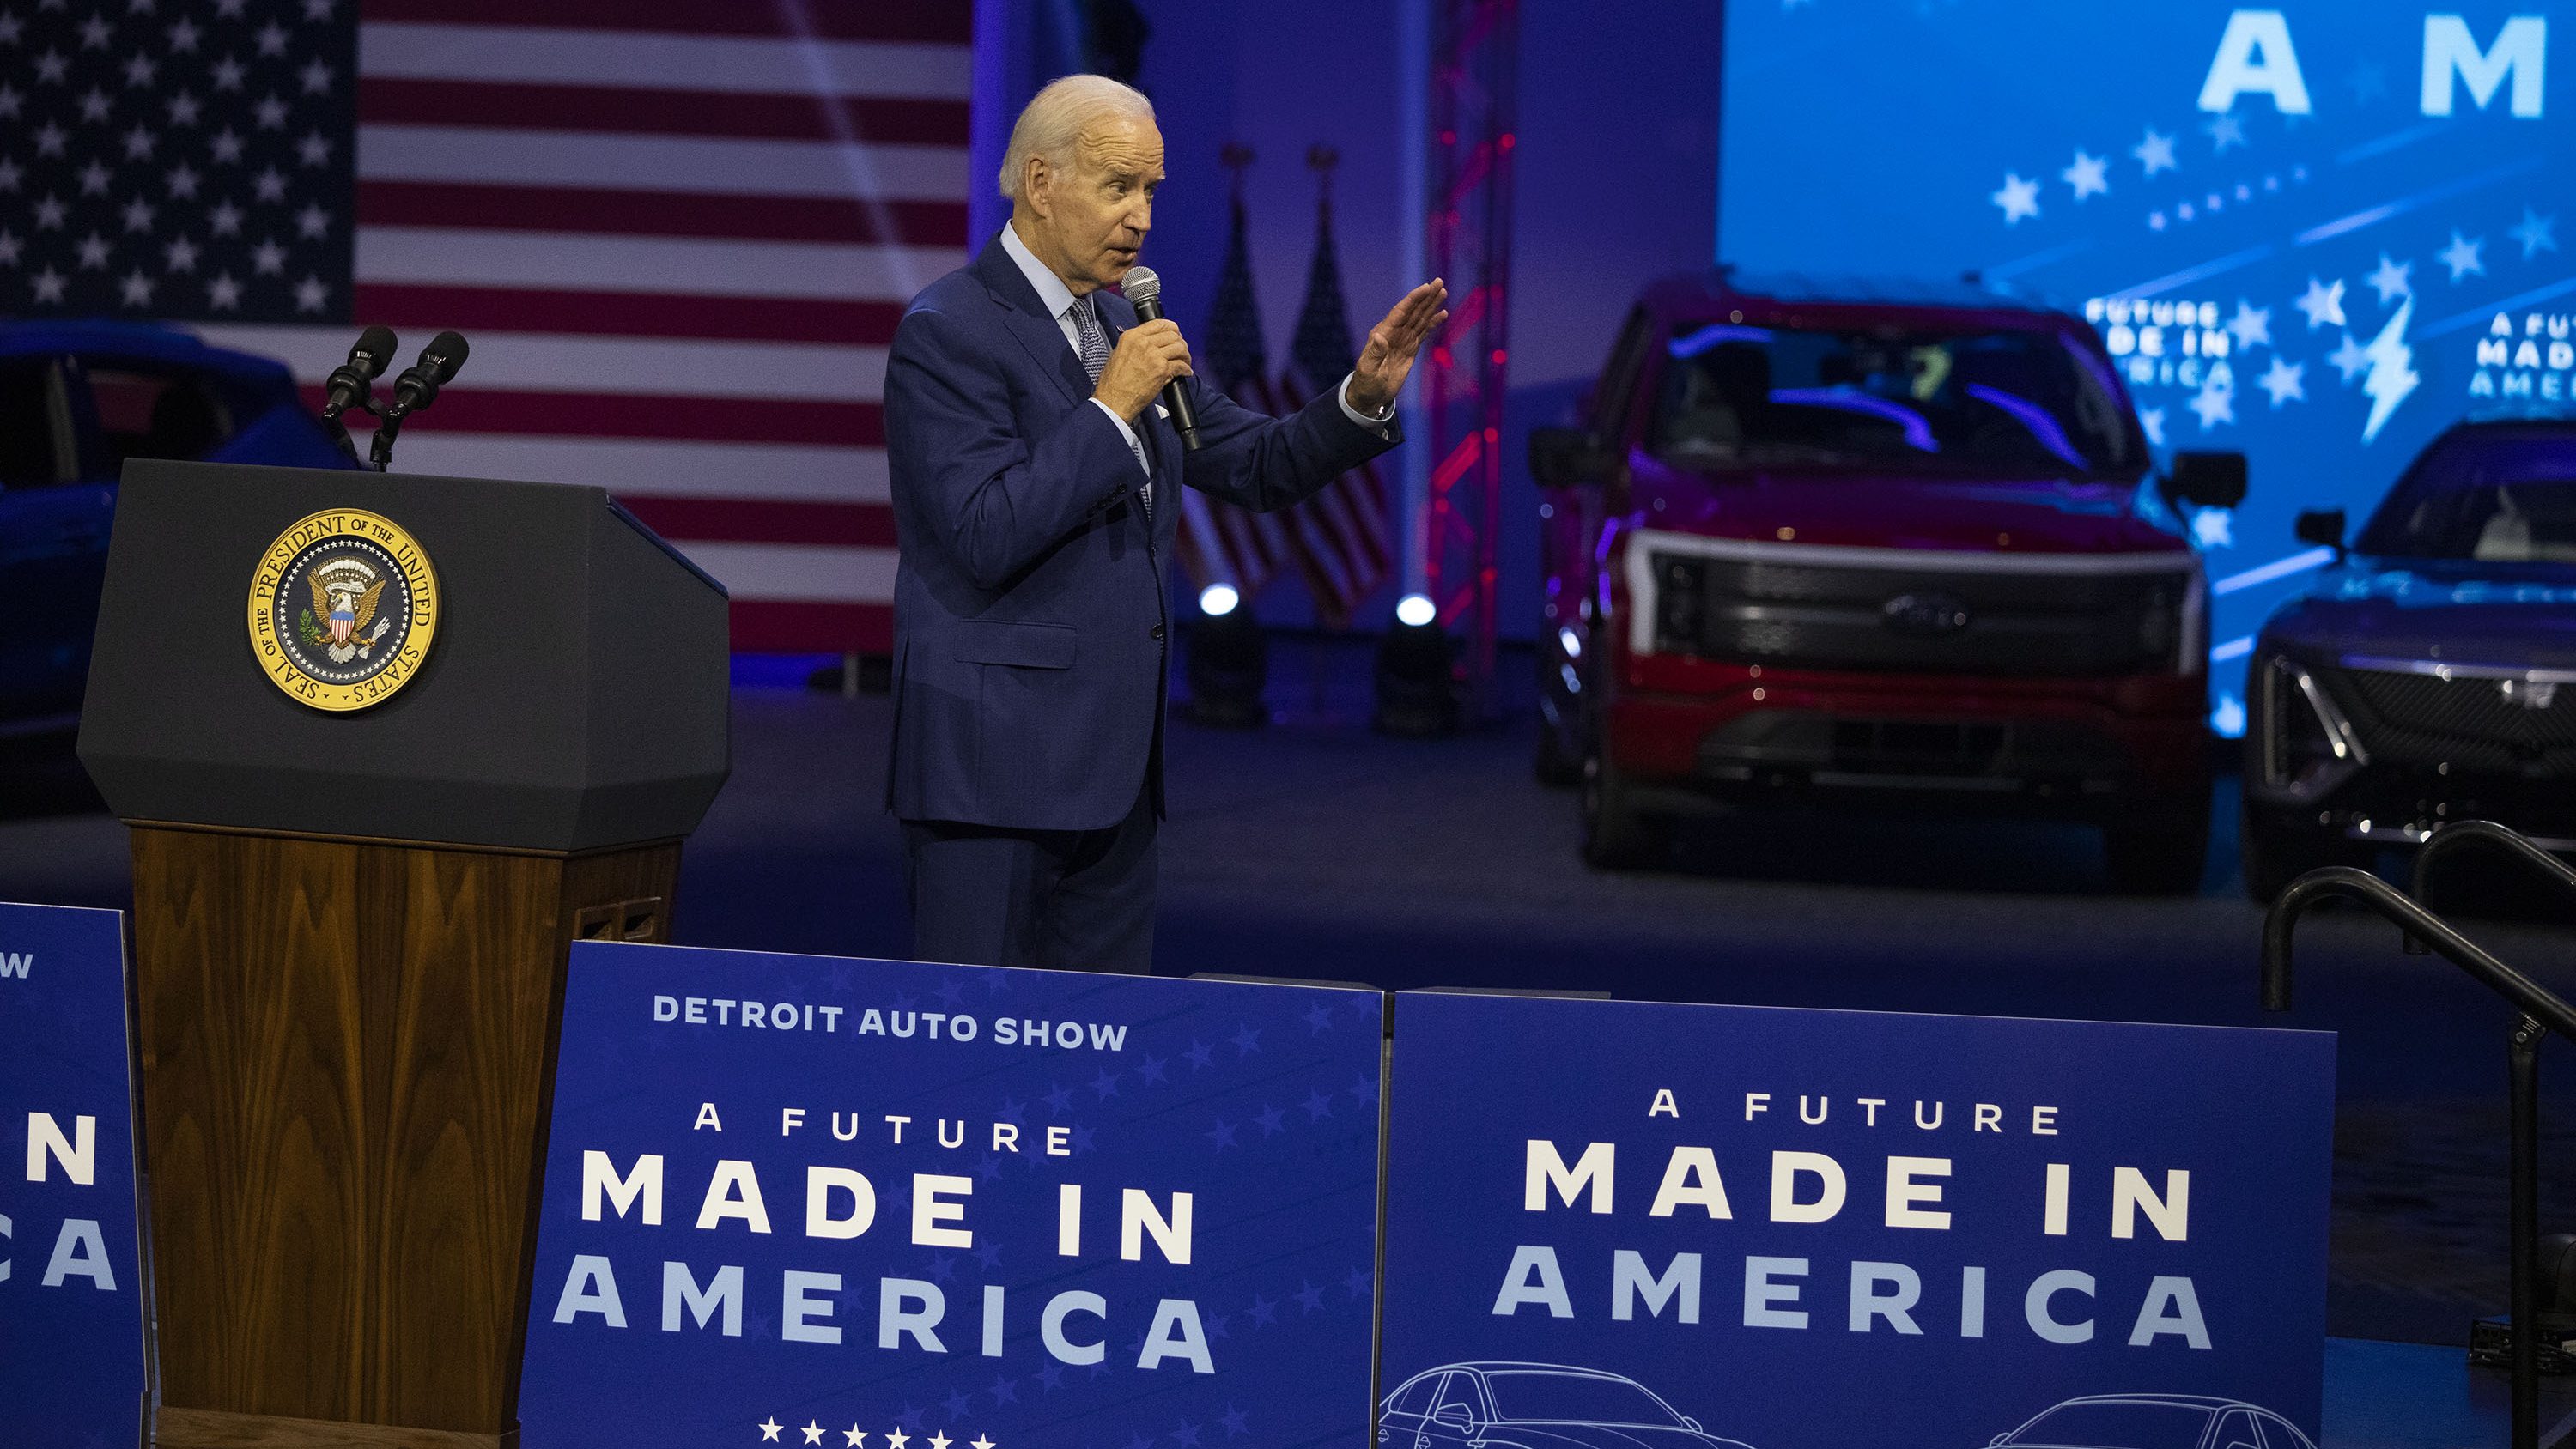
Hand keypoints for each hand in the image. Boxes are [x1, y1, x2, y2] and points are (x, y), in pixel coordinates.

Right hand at [1093, 318, 1192, 421]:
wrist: (1113, 400)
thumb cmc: (1113, 383)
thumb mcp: (1118, 354)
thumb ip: (1134, 346)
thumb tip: (1148, 344)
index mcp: (1131, 337)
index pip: (1158, 323)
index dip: (1172, 328)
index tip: (1175, 333)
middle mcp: (1143, 343)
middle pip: (1172, 335)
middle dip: (1181, 342)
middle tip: (1182, 350)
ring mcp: (1153, 356)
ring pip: (1179, 348)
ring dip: (1185, 355)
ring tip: (1185, 361)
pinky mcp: (1161, 370)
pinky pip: (1181, 365)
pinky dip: (1186, 369)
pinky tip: (1185, 372)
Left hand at [1347, 279, 1448, 417]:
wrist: (1371, 395)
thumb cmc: (1366, 383)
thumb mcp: (1368, 370)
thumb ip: (1375, 353)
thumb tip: (1379, 336)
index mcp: (1383, 333)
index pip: (1401, 312)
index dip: (1413, 299)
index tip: (1425, 288)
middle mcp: (1394, 332)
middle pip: (1412, 310)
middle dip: (1426, 297)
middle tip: (1439, 282)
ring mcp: (1403, 339)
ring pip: (1420, 318)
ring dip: (1431, 305)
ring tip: (1443, 291)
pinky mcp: (1410, 348)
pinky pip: (1424, 331)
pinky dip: (1433, 322)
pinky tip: (1442, 313)